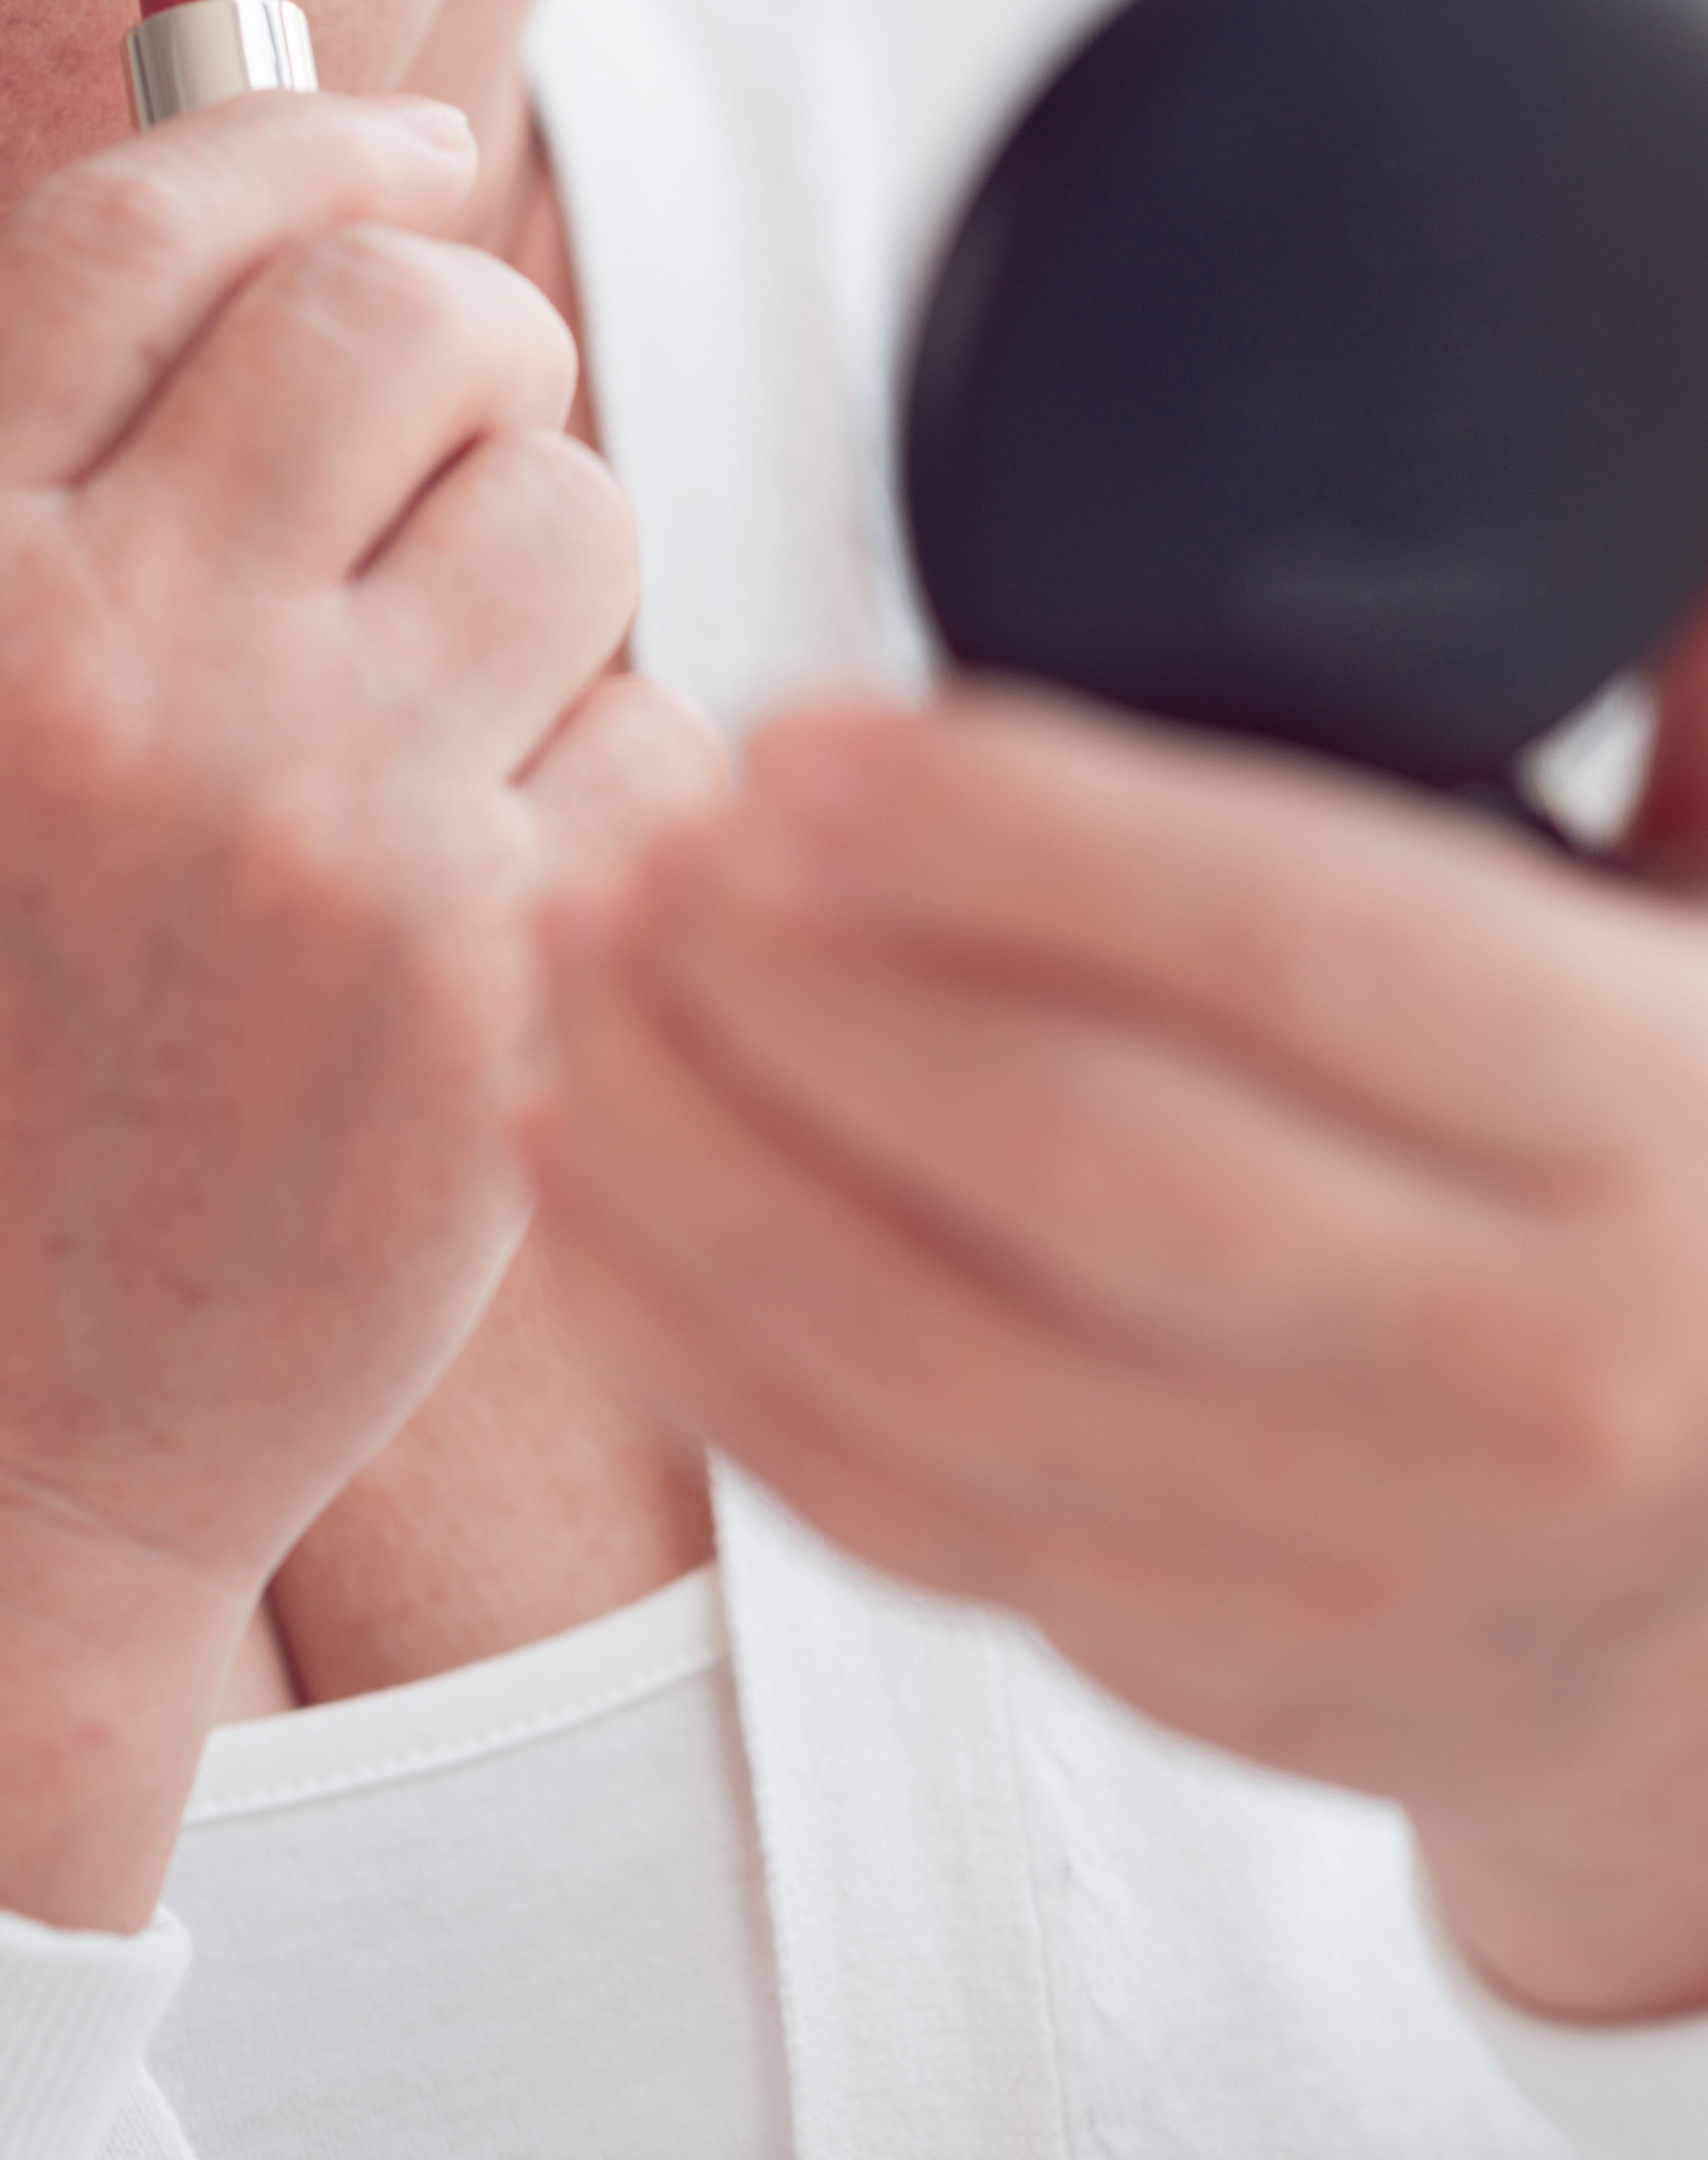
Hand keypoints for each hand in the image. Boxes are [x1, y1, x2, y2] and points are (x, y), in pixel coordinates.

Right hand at [0, 90, 687, 1924]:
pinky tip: (505, 902)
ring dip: (546, 580)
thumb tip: (302, 202)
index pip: (146, 226)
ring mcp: (306, 825)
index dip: (306, 134)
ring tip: (449, 728)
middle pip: (402, 314)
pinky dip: (617, 792)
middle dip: (473, 346)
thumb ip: (33, 478)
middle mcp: (103, 665)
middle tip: (462, 448)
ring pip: (571, 506)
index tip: (415, 142)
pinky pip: (663, 731)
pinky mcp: (482, 982)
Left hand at [534, 677, 1707, 2022]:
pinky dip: (708, 1354)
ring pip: (937, 1357)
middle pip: (1075, 1158)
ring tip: (564, 983)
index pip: (1296, 947)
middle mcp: (1516, 1363)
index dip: (1012, 838)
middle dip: (795, 992)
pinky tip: (590, 1198)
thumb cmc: (1693, 1176)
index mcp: (1657, 1122)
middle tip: (622, 848)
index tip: (793, 740)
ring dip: (699, 1164)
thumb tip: (1578, 494)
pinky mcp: (1203, 1664)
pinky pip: (898, 1514)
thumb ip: (1654, 720)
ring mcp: (1353, 1549)